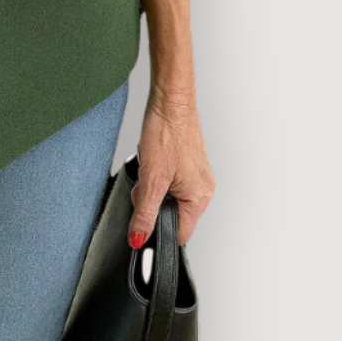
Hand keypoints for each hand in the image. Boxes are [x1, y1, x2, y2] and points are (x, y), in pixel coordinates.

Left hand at [128, 89, 214, 247]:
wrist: (170, 102)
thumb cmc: (166, 133)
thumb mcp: (151, 180)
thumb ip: (144, 214)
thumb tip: (139, 238)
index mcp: (199, 197)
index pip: (180, 233)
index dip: (158, 231)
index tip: (142, 226)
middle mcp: (203, 188)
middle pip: (173, 214)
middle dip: (152, 204)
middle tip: (143, 184)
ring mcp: (197, 175)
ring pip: (169, 196)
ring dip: (153, 187)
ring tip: (149, 166)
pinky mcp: (188, 163)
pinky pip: (171, 180)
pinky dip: (158, 175)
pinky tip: (152, 159)